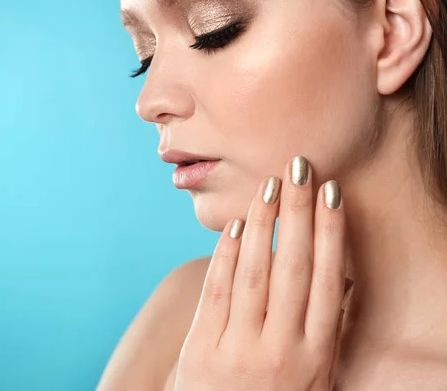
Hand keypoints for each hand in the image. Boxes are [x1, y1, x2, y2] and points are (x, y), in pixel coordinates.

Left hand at [175, 156, 352, 390]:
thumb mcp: (315, 378)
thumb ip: (323, 331)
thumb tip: (334, 278)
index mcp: (316, 355)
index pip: (328, 279)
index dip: (330, 232)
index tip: (331, 193)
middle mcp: (281, 349)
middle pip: (292, 265)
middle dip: (298, 211)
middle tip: (300, 167)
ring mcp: (238, 348)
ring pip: (254, 270)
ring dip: (263, 222)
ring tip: (269, 185)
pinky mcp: (202, 347)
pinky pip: (217, 289)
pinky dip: (227, 254)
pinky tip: (236, 226)